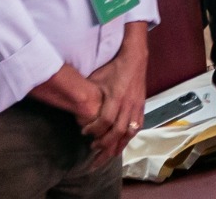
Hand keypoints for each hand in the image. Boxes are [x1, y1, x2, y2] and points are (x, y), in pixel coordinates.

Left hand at [83, 44, 145, 160]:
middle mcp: (128, 104)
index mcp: (116, 97)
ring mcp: (137, 106)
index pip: (105, 121)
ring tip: (107, 155)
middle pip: (117, 131)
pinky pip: (137, 127)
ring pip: (129, 133)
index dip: (94, 130)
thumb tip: (73, 105)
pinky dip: (128, 138)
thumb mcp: (96, 78)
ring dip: (117, 145)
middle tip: (92, 147)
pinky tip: (121, 144)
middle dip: (104, 143)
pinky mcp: (141, 107)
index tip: (84, 132)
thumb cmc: (113, 68)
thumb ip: (88, 94)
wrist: (134, 59)